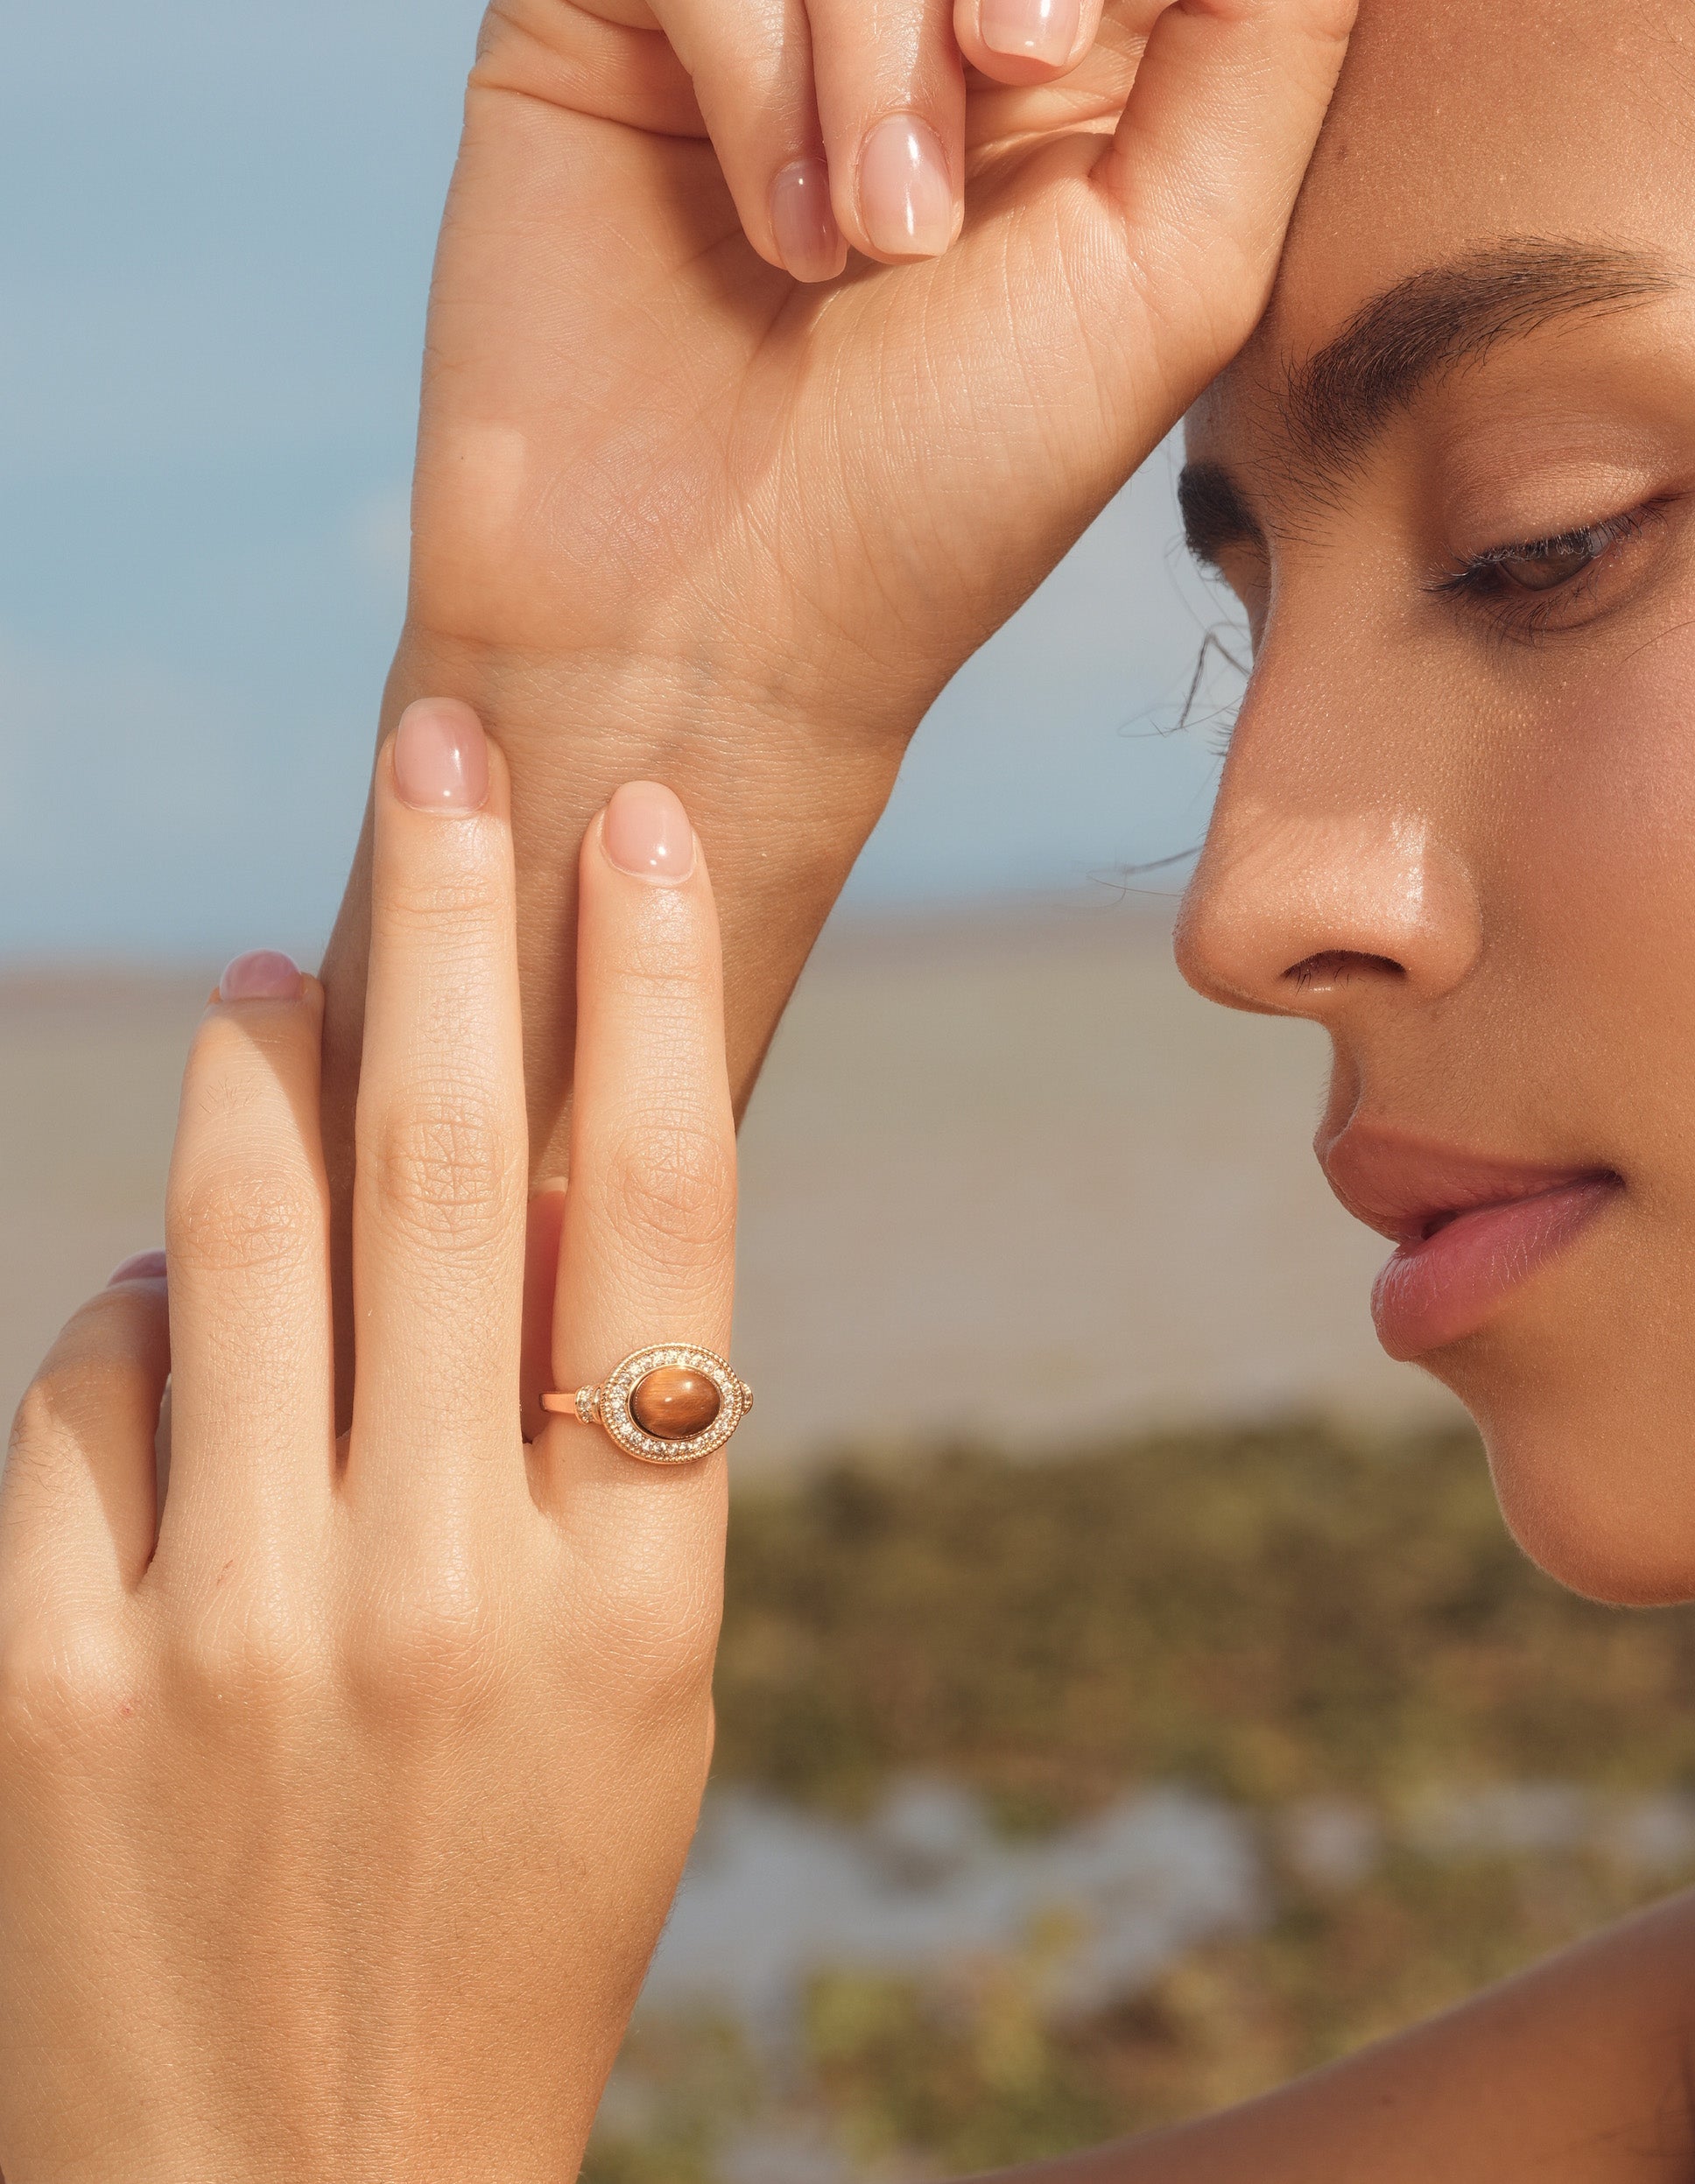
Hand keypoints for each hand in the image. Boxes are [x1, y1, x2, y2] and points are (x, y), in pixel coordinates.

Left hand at [0, 707, 733, 2181]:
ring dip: (261, 1073)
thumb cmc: (505, 1912)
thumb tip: (516, 1184)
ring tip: (281, 971)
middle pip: (451, 1172)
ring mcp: (226, 1638)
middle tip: (440, 750)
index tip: (641, 824)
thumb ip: (596, 1447)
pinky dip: (129, 1309)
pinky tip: (169, 1300)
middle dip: (448, 924)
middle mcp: (438, 1592)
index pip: (664, 1216)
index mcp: (630, 1597)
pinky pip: (79, 1394)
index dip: (653, 996)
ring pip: (238, 1241)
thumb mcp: (629, 1697)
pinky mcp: (44, 1686)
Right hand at [326, 0, 1354, 1183]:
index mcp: (1109, 64)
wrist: (717, 628)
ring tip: (871, 251)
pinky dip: (757, 56)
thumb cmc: (956, 488)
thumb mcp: (1177, 278)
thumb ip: (1267, 20)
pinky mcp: (614, 17)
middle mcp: (945, 6)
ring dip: (884, 47)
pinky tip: (775, 228)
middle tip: (1018, 70)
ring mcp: (775, 3)